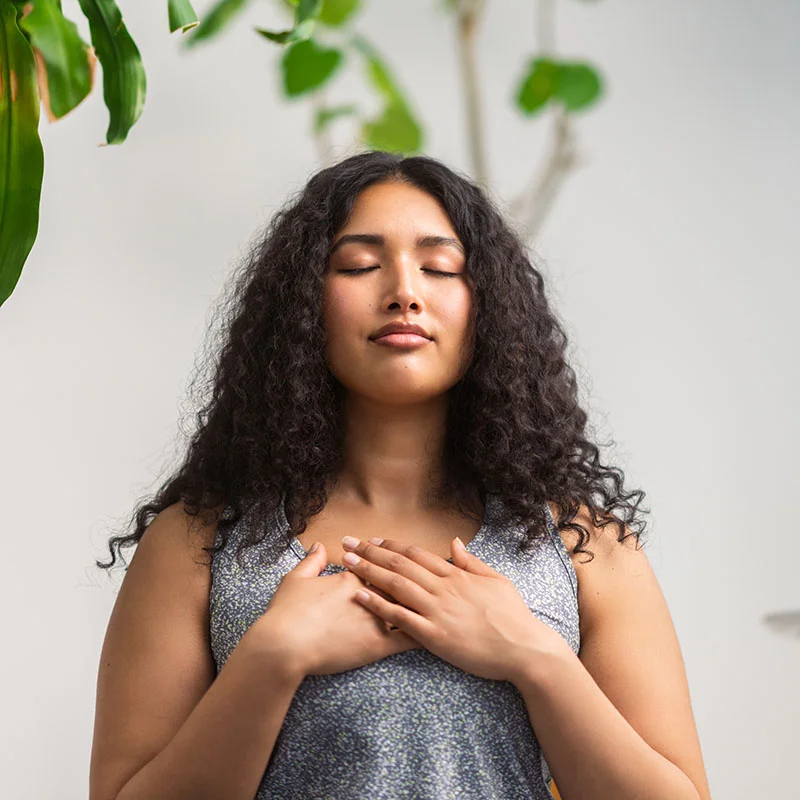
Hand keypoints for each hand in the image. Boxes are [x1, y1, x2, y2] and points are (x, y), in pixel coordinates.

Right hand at [250, 542, 421, 677]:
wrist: (284, 645)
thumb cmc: (286, 613)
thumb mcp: (295, 580)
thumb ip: (312, 562)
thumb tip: (321, 546)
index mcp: (352, 578)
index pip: (378, 566)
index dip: (388, 562)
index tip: (399, 559)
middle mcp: (369, 595)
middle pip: (399, 582)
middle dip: (415, 578)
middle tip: (432, 575)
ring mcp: (376, 620)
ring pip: (409, 606)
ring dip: (425, 602)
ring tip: (443, 598)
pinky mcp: (378, 645)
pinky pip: (408, 637)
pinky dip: (424, 633)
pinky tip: (438, 631)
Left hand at [340, 535, 567, 682]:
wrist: (524, 648)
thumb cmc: (514, 616)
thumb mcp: (496, 580)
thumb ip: (471, 562)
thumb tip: (454, 543)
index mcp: (456, 575)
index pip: (417, 554)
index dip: (391, 546)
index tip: (372, 540)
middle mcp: (443, 588)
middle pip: (400, 564)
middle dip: (370, 552)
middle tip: (348, 543)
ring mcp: (437, 611)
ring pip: (396, 585)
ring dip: (368, 571)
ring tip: (346, 562)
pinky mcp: (434, 636)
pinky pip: (399, 617)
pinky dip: (377, 604)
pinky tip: (358, 596)